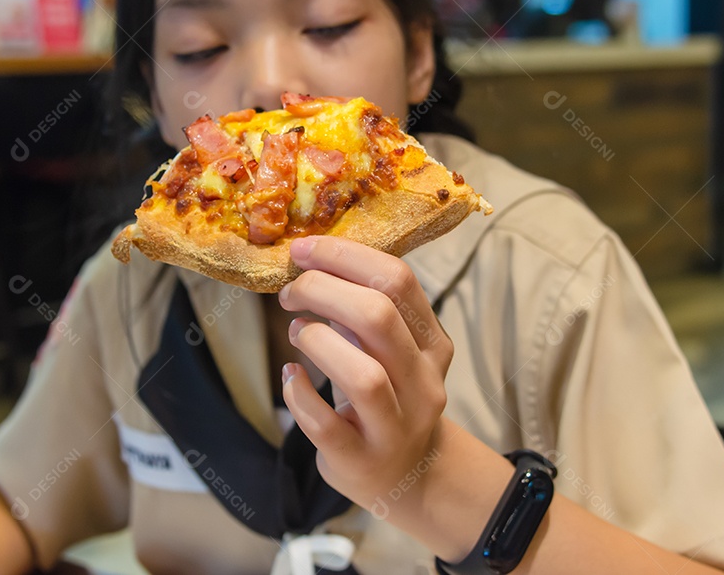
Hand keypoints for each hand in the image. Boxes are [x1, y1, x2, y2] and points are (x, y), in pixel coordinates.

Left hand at [278, 236, 453, 513]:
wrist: (407, 474)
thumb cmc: (388, 394)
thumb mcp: (392, 348)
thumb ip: (365, 307)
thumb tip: (311, 258)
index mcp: (433, 343)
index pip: (398, 281)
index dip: (345, 256)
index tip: (304, 250)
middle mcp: (423, 382)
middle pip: (379, 318)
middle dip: (323, 291)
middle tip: (290, 291)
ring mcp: (396, 426)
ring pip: (363, 375)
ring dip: (316, 341)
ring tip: (295, 330)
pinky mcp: (361, 459)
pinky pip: (326, 425)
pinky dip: (299, 394)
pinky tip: (291, 376)